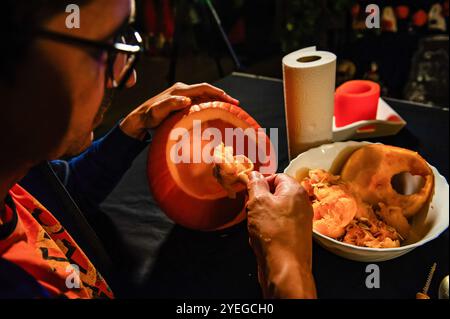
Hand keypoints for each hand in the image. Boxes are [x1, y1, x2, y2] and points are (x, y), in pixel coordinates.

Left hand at [119, 82, 238, 139]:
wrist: (139, 119)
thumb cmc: (148, 117)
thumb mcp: (157, 112)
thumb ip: (170, 105)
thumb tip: (186, 100)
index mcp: (180, 90)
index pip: (204, 88)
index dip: (219, 93)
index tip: (231, 100)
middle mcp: (182, 90)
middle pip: (207, 90)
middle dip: (222, 96)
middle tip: (236, 105)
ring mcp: (182, 95)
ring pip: (204, 95)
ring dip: (217, 100)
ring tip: (229, 109)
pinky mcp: (181, 101)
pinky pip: (199, 100)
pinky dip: (210, 104)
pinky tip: (215, 111)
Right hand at [246, 172, 315, 298]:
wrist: (285, 267)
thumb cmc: (274, 235)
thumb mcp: (258, 202)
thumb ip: (256, 184)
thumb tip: (254, 175)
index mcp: (295, 191)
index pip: (276, 176)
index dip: (261, 182)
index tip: (250, 189)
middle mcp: (301, 204)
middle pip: (274, 195)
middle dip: (259, 203)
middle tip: (252, 211)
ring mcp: (299, 221)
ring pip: (273, 212)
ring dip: (260, 219)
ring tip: (257, 228)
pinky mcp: (294, 236)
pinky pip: (276, 227)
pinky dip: (266, 231)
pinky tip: (260, 240)